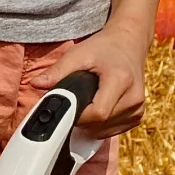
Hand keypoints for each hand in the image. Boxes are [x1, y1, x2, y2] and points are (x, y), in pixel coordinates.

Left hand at [33, 19, 149, 138]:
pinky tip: (97, 107)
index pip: (98, 113)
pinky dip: (100, 125)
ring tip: (87, 102)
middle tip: (75, 102)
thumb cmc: (103, 48)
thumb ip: (57, 71)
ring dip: (90, 124)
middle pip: (100, 125)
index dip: (78, 115)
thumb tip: (36, 84)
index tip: (68, 107)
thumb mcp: (78, 54)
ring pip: (104, 131)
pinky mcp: (138, 116)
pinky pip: (113, 131)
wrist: (129, 43)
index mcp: (121, 80)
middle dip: (81, 119)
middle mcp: (134, 97)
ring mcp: (138, 108)